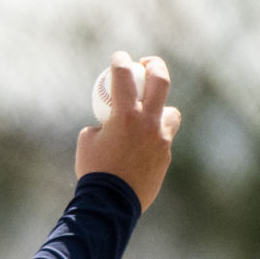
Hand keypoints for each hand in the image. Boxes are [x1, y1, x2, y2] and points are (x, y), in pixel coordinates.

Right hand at [75, 52, 180, 209]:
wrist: (111, 202)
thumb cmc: (94, 169)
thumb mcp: (88, 139)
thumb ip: (103, 123)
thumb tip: (109, 120)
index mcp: (126, 115)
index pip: (124, 76)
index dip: (120, 60)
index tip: (119, 56)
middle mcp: (149, 122)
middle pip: (162, 82)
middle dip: (155, 66)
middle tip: (146, 65)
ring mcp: (162, 139)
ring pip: (171, 113)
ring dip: (160, 109)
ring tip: (146, 115)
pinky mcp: (166, 156)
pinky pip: (163, 138)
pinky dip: (153, 136)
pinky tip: (139, 146)